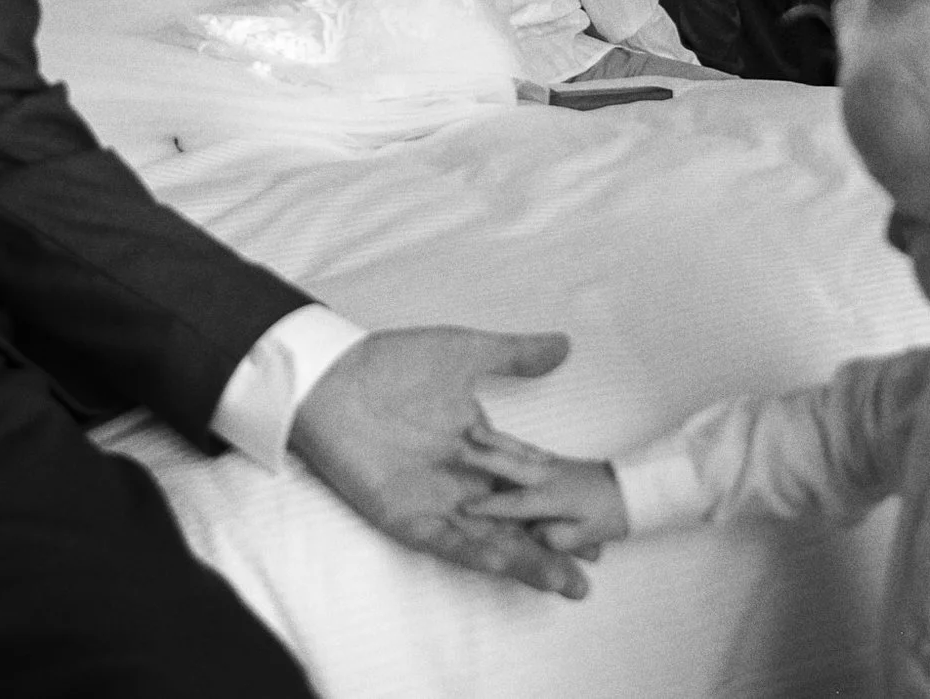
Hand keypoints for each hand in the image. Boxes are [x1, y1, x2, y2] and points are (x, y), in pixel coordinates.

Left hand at [289, 326, 589, 598]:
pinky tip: (508, 563)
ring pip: (486, 540)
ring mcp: (431, 500)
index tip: (599, 529)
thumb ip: (513, 354)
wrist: (330, 376)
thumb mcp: (462, 352)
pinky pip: (445, 540)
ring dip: (523, 561)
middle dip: (549, 551)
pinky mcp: (403, 514)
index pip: (527, 485)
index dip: (561, 508)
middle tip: (591, 576)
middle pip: (512, 523)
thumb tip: (563, 346)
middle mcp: (458, 481)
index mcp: (476, 448)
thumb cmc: (392, 362)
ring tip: (564, 583)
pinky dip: (476, 553)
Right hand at [460, 422, 628, 557]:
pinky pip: (525, 447)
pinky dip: (507, 440)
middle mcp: (546, 475)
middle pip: (509, 463)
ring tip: (470, 430)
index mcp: (552, 496)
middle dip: (483, 456)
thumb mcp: (588, 534)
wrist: (636, 488)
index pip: (515, 503)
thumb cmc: (611, 513)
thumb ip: (558, 537)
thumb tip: (535, 534)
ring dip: (492, 439)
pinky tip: (492, 435)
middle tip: (457, 447)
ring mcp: (549, 463)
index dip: (489, 507)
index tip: (463, 507)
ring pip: (515, 449)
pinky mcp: (553, 458)